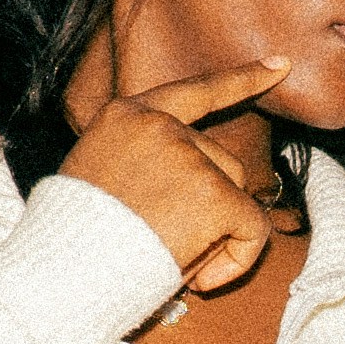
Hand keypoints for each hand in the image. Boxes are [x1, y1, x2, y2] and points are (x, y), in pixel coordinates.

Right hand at [60, 55, 292, 294]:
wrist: (64, 274)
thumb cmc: (78, 240)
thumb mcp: (99, 178)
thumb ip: (145, 164)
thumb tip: (200, 184)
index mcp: (126, 115)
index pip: (194, 90)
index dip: (242, 80)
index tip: (280, 65)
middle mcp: (158, 124)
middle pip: (219, 157)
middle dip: (210, 201)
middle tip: (169, 242)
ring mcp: (188, 155)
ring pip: (236, 190)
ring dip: (218, 229)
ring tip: (172, 256)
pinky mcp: (213, 192)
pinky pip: (252, 226)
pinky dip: (239, 256)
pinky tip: (202, 278)